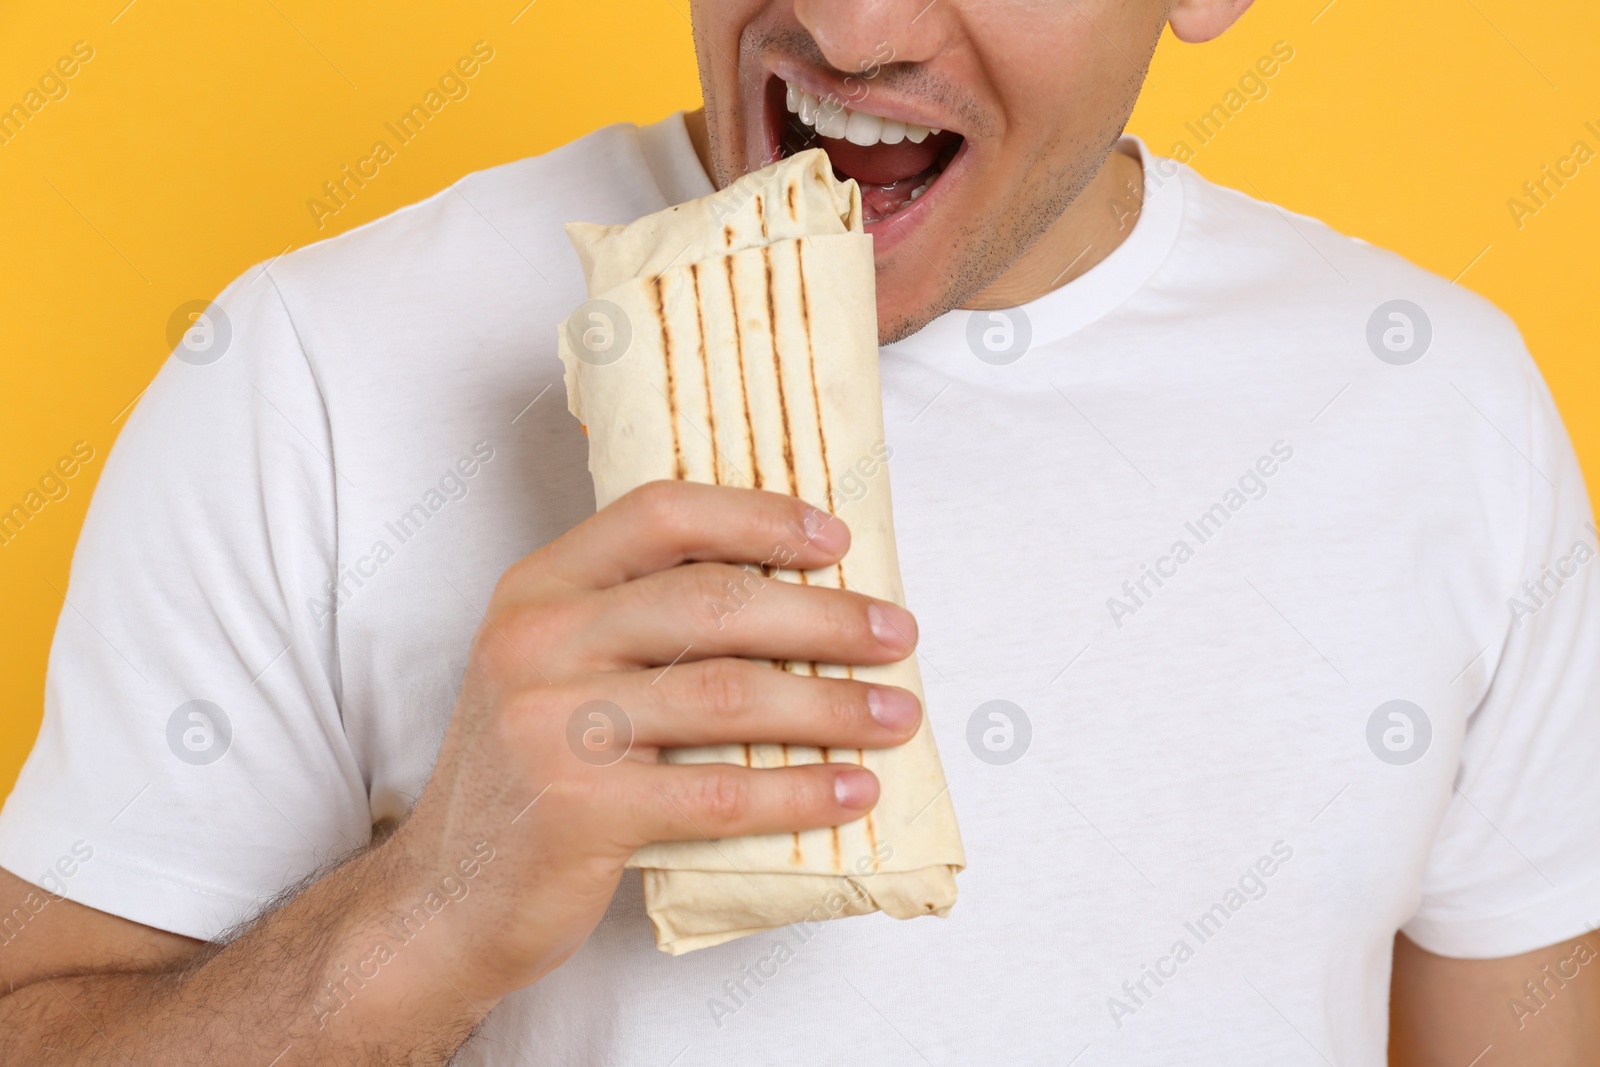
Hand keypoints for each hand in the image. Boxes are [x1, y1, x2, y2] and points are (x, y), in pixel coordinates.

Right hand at [390, 480, 921, 998]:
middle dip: (825, 618)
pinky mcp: (580, 810)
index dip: (758, 518)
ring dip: (833, 706)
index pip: (660, 514)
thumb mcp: (554, 668)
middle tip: (898, 634)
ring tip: (897, 714)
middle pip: (713, 602)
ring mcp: (554, 725)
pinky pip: (721, 792)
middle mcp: (539, 640)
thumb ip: (636, 621)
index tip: (837, 542)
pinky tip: (853, 790)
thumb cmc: (529, 774)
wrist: (446, 897)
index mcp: (539, 587)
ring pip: (730, 696)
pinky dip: (801, 792)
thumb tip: (791, 596)